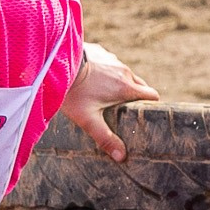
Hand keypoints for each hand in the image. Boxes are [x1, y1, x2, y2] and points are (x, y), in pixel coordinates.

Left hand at [61, 41, 159, 161]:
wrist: (57, 63)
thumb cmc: (74, 93)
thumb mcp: (88, 120)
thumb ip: (105, 138)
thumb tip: (122, 157)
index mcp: (127, 88)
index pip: (153, 95)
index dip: (151, 105)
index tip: (144, 115)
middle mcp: (124, 71)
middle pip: (141, 85)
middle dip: (137, 97)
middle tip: (125, 110)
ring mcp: (113, 59)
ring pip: (125, 74)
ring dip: (121, 84)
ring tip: (106, 96)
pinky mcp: (102, 52)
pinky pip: (111, 64)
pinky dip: (108, 72)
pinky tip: (94, 79)